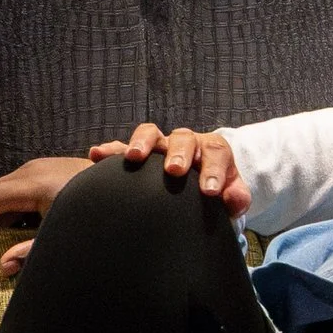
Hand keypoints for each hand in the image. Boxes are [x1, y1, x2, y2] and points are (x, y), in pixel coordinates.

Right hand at [0, 155, 90, 288]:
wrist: (132, 186)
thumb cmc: (102, 214)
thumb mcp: (66, 237)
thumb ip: (33, 252)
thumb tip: (2, 267)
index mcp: (32, 185)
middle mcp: (33, 170)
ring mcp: (42, 167)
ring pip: (2, 191)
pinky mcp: (50, 171)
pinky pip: (17, 190)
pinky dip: (3, 208)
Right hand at [83, 122, 251, 219]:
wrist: (195, 188)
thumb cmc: (214, 192)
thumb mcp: (229, 197)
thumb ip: (236, 198)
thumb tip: (233, 199)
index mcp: (211, 151)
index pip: (215, 152)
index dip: (213, 169)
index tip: (209, 191)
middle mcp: (185, 143)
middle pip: (183, 138)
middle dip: (179, 153)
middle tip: (175, 171)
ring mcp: (160, 146)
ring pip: (151, 133)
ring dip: (142, 142)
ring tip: (134, 157)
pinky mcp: (138, 153)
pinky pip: (121, 148)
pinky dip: (110, 150)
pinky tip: (96, 155)